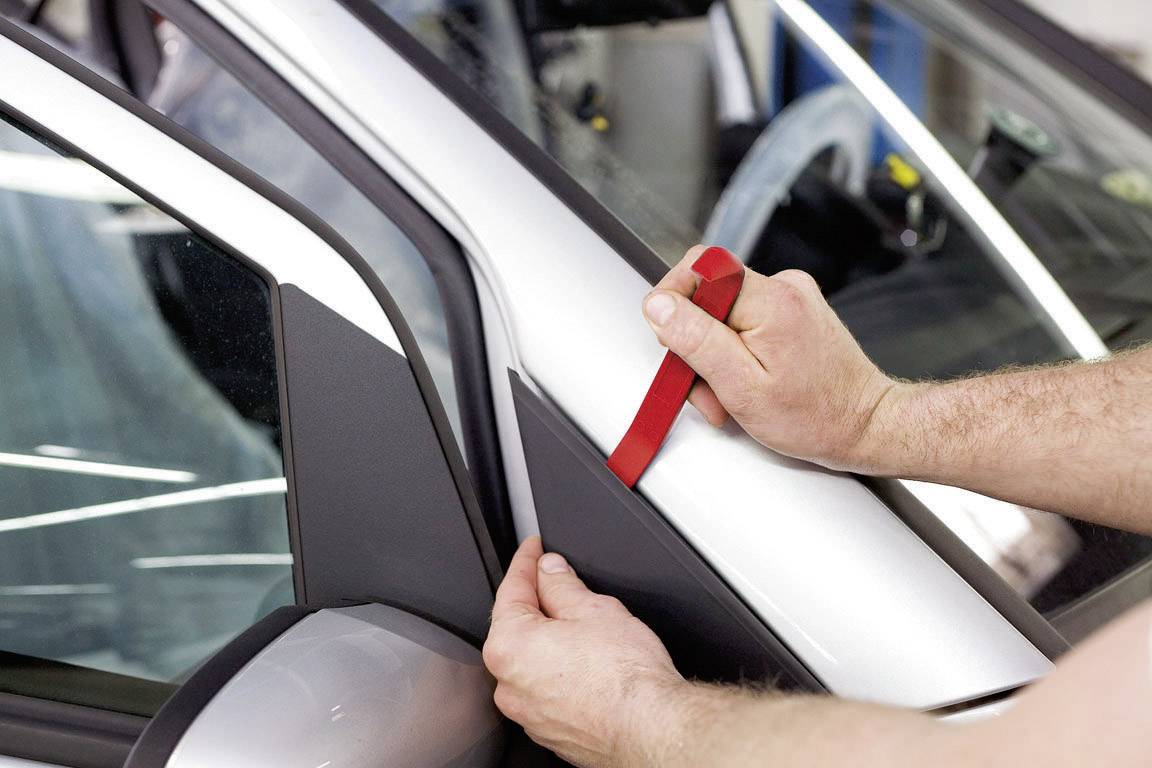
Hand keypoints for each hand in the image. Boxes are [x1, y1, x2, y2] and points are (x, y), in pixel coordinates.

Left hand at [483, 537, 685, 767]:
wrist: (650, 728)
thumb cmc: (625, 677)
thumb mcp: (593, 609)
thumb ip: (561, 584)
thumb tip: (550, 570)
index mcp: (510, 646)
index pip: (511, 589)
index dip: (525, 561)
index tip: (533, 549)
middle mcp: (509, 685)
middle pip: (518, 627)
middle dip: (539, 601)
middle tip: (561, 580)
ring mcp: (528, 714)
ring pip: (532, 662)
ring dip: (550, 640)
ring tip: (585, 629)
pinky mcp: (550, 732)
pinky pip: (546, 691)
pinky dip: (559, 673)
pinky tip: (587, 665)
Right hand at [643, 245, 901, 471]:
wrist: (864, 425)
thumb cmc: (815, 417)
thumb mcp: (741, 387)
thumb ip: (696, 340)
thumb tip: (659, 306)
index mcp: (770, 300)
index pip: (699, 267)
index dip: (673, 301)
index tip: (672, 340)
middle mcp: (784, 288)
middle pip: (708, 294)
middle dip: (695, 342)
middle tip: (706, 388)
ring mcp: (791, 297)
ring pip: (724, 312)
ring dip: (715, 355)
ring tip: (730, 395)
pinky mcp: (794, 311)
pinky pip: (745, 320)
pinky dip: (737, 352)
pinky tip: (747, 382)